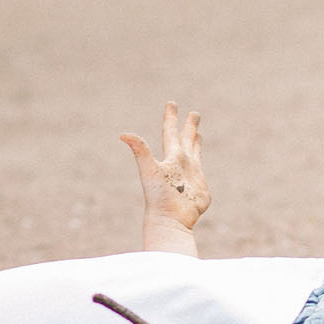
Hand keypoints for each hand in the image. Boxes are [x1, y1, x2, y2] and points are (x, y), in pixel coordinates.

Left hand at [119, 102, 209, 235]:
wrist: (171, 220)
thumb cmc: (158, 196)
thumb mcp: (149, 169)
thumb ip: (139, 150)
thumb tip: (122, 134)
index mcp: (171, 158)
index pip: (170, 133)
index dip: (171, 118)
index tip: (171, 104)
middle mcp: (181, 165)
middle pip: (185, 141)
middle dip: (189, 127)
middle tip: (194, 113)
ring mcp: (192, 177)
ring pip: (195, 154)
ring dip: (196, 142)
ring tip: (197, 133)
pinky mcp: (201, 190)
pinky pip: (201, 177)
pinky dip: (201, 168)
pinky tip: (198, 164)